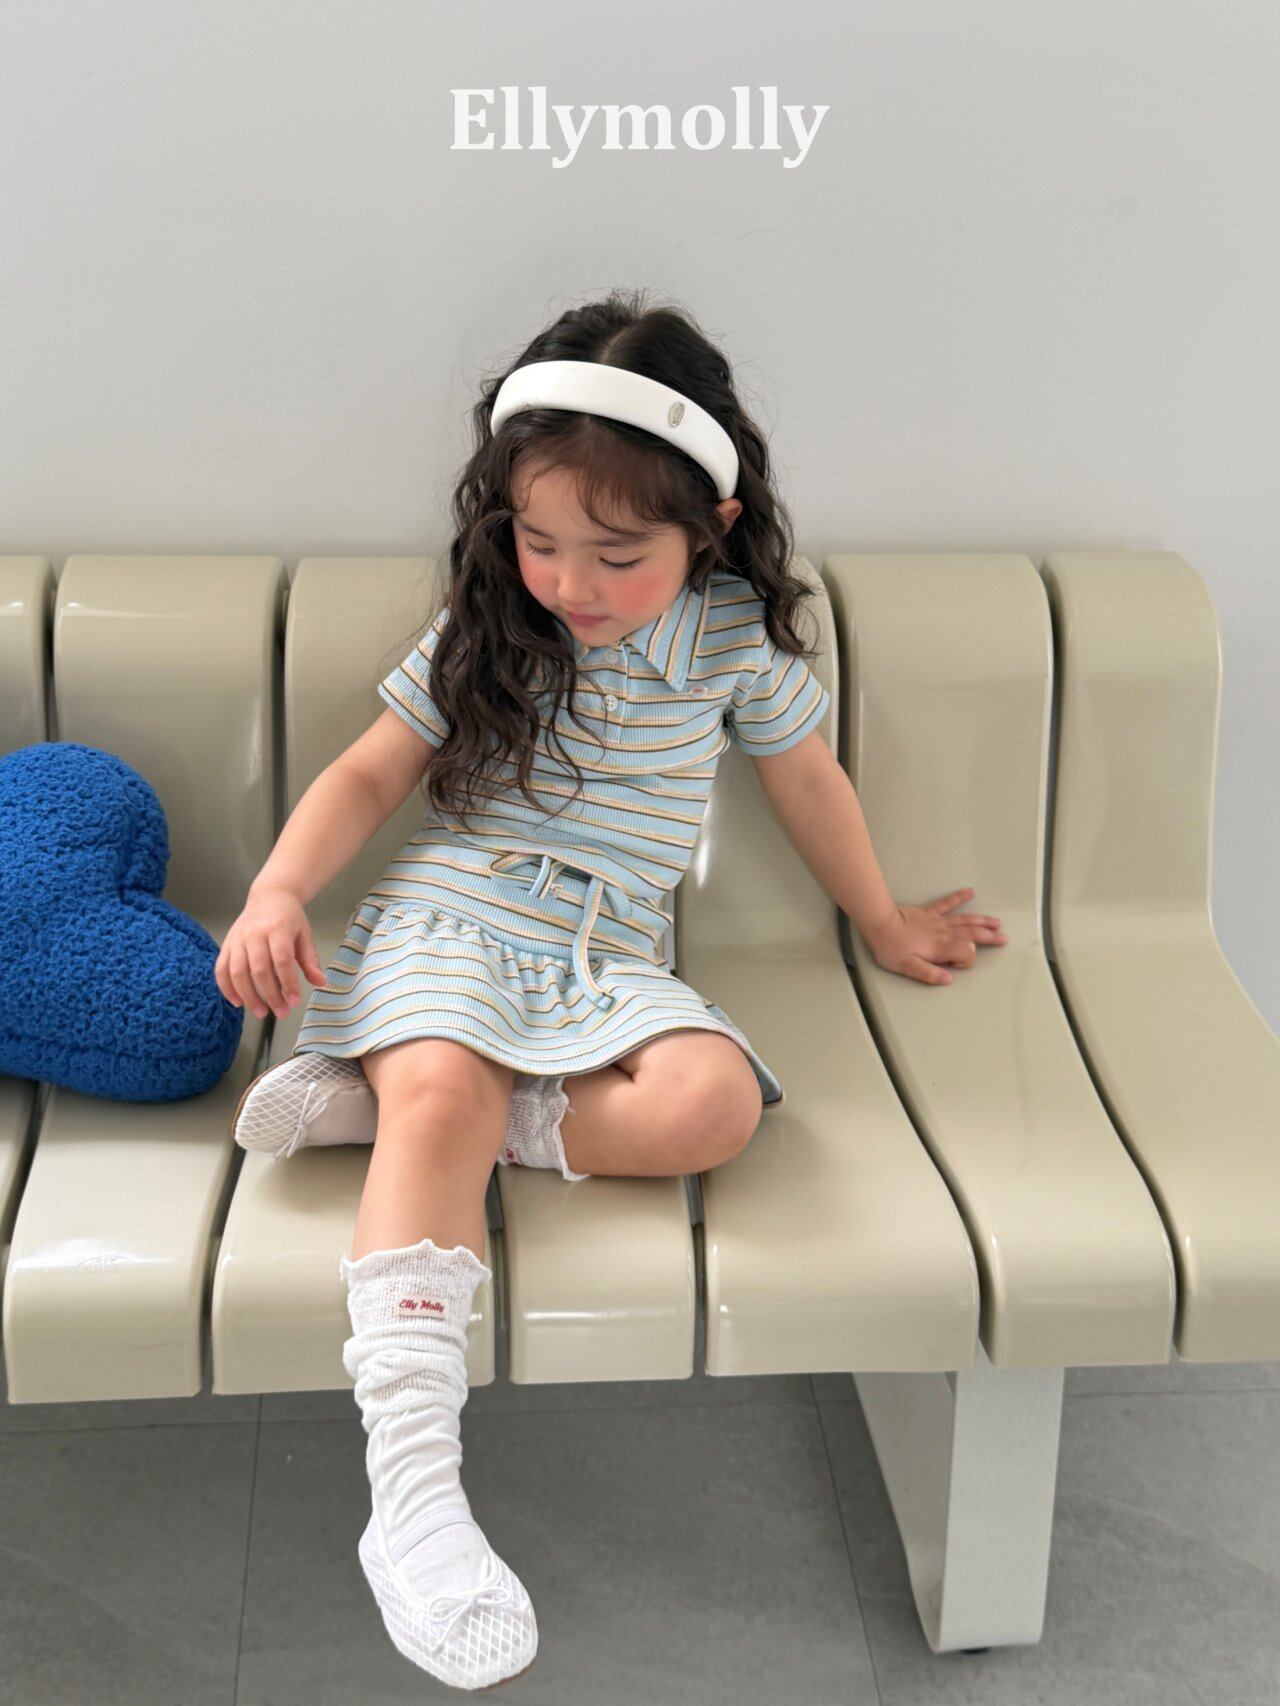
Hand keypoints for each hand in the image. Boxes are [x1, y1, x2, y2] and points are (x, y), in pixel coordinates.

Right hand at [214, 885, 328, 1019]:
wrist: (269, 897)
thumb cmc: (290, 919)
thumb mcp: (305, 935)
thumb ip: (311, 961)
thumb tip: (320, 983)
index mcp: (278, 928)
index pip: (282, 960)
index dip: (288, 984)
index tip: (295, 1002)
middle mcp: (254, 933)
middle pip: (259, 969)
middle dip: (270, 995)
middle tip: (281, 1013)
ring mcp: (237, 939)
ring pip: (237, 972)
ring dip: (248, 996)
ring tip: (261, 1013)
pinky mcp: (226, 944)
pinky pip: (221, 969)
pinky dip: (226, 988)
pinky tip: (238, 1003)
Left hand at [863, 888, 1006, 985]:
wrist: (880, 923)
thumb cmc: (891, 948)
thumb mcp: (907, 967)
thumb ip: (929, 974)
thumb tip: (949, 980)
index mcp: (940, 948)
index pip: (965, 953)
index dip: (965, 961)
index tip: (954, 966)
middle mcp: (943, 933)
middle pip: (972, 934)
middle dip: (989, 937)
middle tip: (1004, 938)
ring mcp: (938, 921)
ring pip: (966, 920)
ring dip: (983, 921)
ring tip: (997, 922)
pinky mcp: (929, 912)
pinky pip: (947, 903)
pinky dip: (959, 897)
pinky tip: (970, 891)